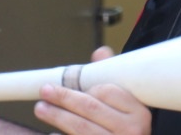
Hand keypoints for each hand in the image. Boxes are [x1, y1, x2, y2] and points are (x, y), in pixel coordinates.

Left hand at [32, 46, 150, 134]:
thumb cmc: (129, 127)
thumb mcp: (128, 105)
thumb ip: (113, 78)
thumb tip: (100, 53)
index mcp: (139, 113)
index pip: (108, 91)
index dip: (87, 87)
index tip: (72, 85)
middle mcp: (131, 130)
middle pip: (91, 108)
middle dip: (64, 98)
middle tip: (45, 91)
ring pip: (81, 128)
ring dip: (58, 116)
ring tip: (41, 108)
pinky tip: (51, 132)